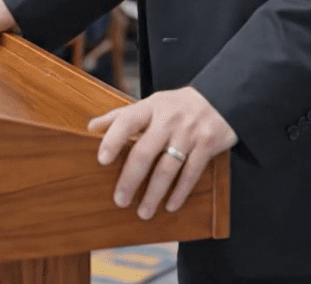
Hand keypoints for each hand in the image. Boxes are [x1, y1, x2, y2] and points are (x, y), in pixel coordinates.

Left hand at [87, 86, 237, 219]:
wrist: (219, 99)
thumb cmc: (176, 106)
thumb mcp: (151, 104)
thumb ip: (123, 116)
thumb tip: (91, 128)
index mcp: (151, 106)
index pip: (128, 120)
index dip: (113, 139)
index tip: (101, 159)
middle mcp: (169, 118)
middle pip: (145, 150)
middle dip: (131, 178)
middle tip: (120, 200)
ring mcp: (189, 132)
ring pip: (168, 167)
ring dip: (154, 193)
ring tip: (143, 212)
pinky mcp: (207, 144)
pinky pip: (191, 172)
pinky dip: (180, 191)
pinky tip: (170, 205)